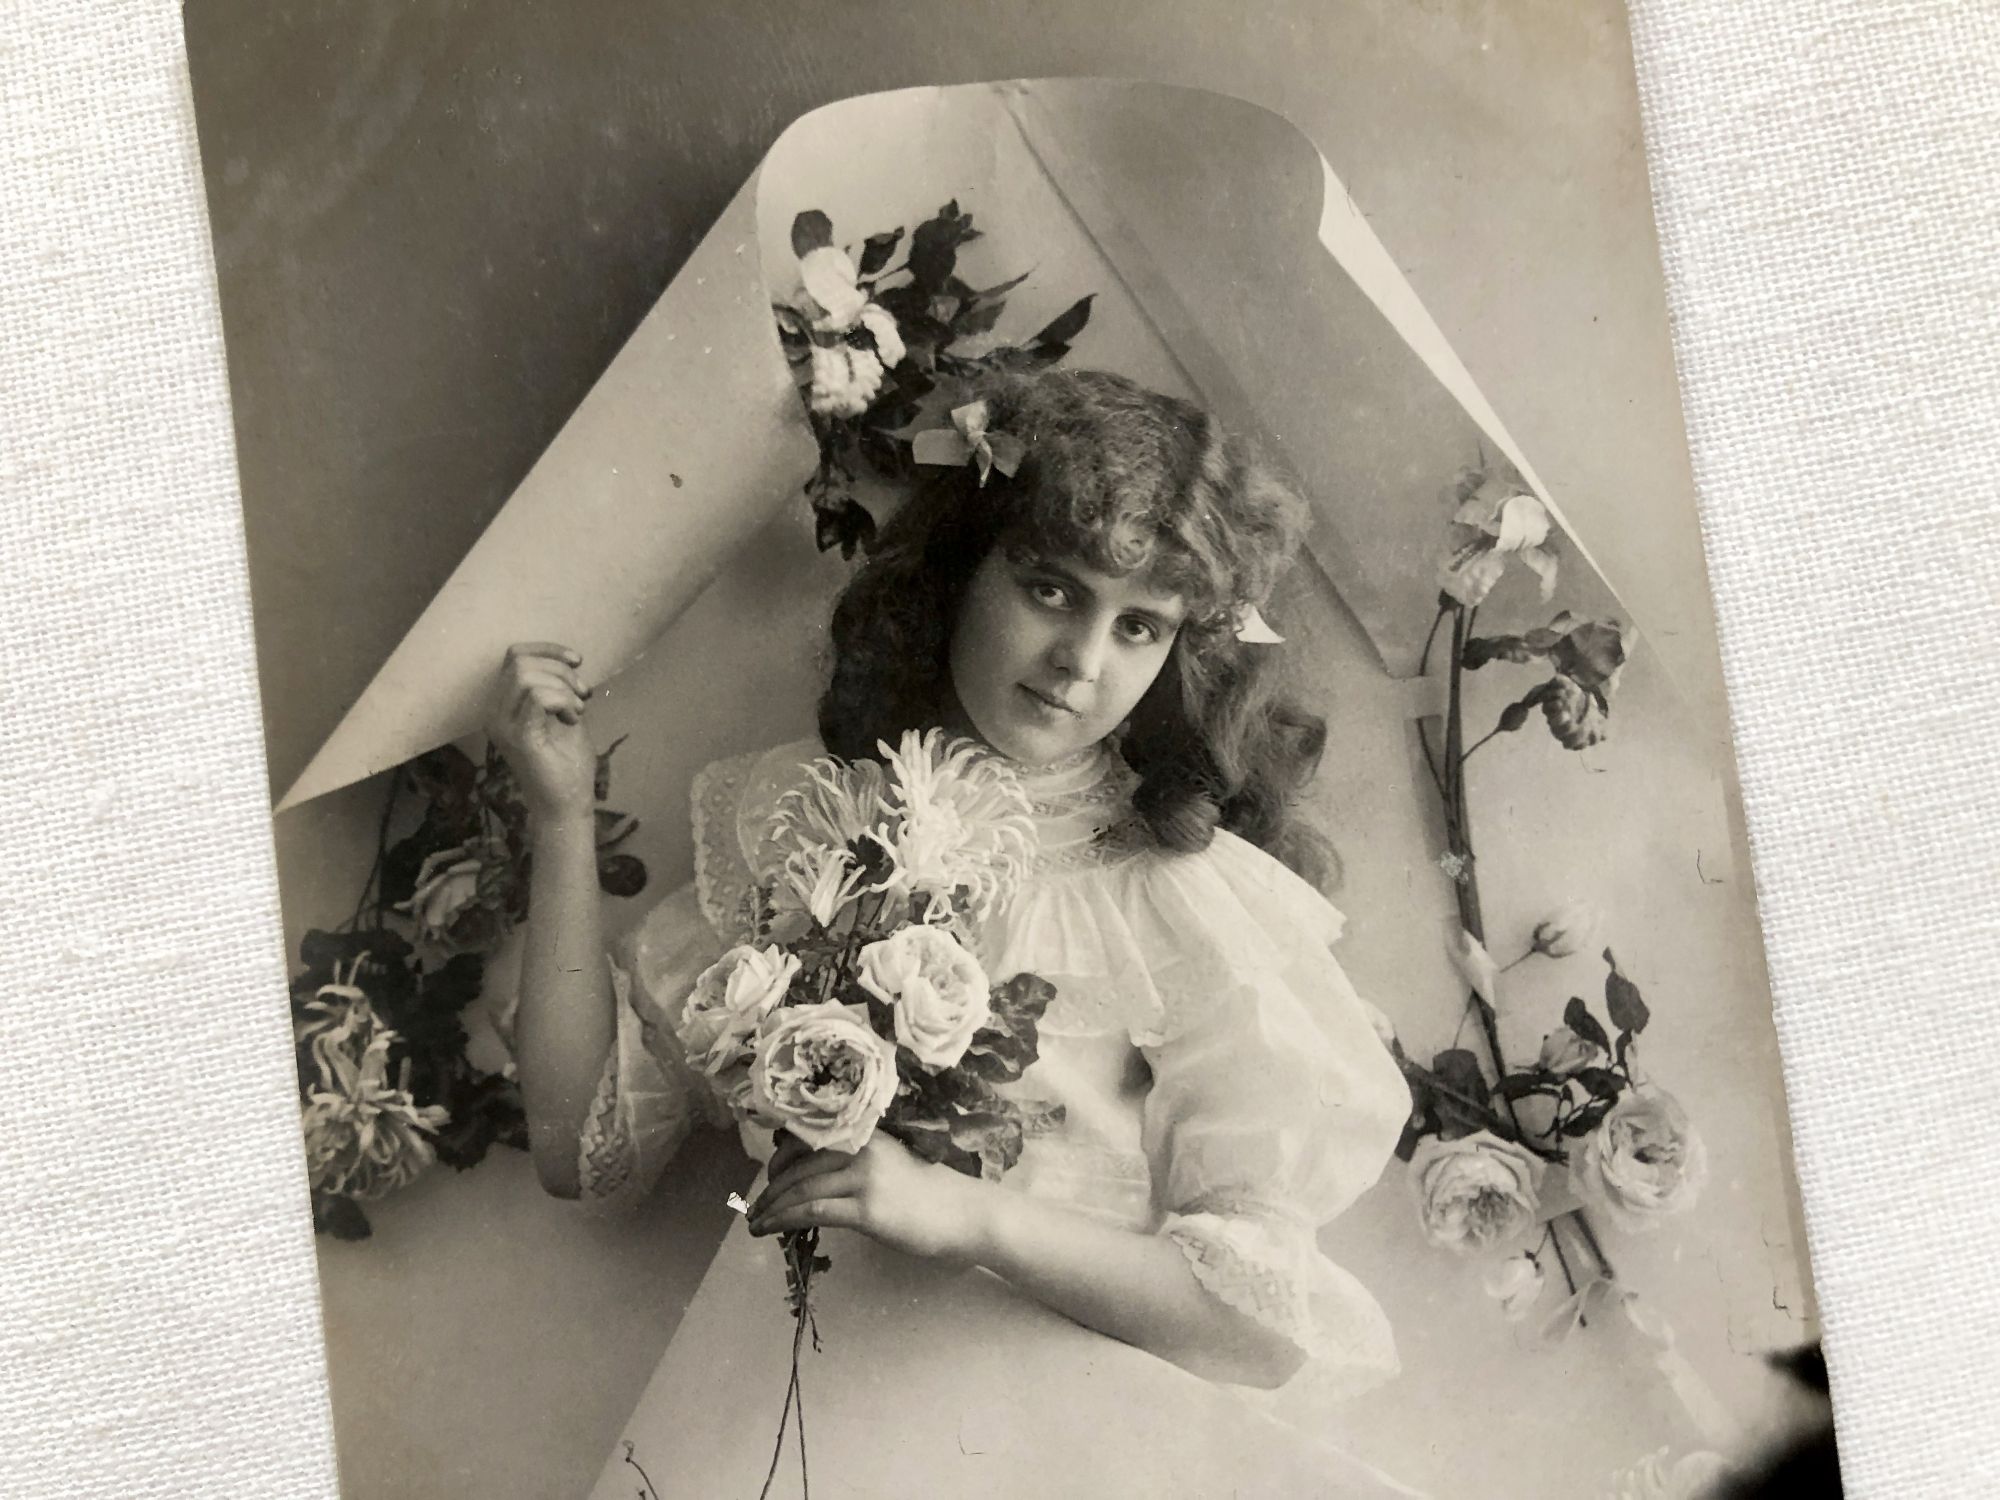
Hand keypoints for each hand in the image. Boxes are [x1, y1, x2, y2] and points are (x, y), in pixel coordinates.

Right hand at [484, 641, 597, 825]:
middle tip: (582, 693)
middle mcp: (496, 714)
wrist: (566, 804)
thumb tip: (568, 664)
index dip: (548, 650)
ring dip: (563, 685)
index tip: (577, 661)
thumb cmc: (566, 764)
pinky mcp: (519, 737)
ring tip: (578, 709)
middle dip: (559, 669)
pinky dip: (562, 699)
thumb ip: (559, 690)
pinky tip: (572, 718)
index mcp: (504, 706)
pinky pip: (537, 696)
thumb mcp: (564, 715)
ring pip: (526, 675)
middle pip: (519, 661)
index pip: (515, 657)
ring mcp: (503, 726)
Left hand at [747, 1131, 987, 1264]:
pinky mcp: (867, 1210)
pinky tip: (772, 1230)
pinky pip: (812, 1211)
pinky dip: (784, 1220)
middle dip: (769, 1188)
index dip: (780, 1158)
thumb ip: (855, 1161)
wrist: (966, 1213)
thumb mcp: (890, 1162)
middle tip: (754, 1208)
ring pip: (800, 1188)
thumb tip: (812, 1174)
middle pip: (797, 1164)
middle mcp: (861, 1148)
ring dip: (770, 1208)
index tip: (769, 1178)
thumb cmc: (930, 1192)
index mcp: (865, 1133)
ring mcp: (864, 1178)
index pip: (808, 1137)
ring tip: (755, 1224)